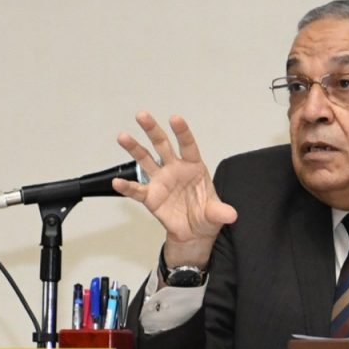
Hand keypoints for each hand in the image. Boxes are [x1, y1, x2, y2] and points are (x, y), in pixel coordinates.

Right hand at [113, 112, 237, 267]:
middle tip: (142, 116)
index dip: (182, 132)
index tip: (175, 119)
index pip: (188, 145)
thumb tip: (230, 214)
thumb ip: (220, 212)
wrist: (193, 233)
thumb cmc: (205, 216)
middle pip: (162, 144)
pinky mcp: (151, 196)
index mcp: (194, 167)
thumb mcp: (216, 214)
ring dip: (134, 148)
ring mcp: (161, 180)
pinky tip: (117, 182)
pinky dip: (126, 187)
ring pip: (145, 159)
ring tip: (123, 137)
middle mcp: (175, 169)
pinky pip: (137, 190)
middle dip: (152, 129)